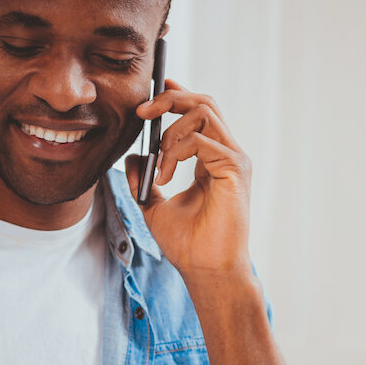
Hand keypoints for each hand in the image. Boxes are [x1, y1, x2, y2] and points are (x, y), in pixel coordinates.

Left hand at [126, 79, 253, 283]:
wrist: (206, 270)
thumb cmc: (188, 245)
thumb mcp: (153, 206)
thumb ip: (144, 178)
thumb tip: (131, 156)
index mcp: (213, 160)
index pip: (200, 113)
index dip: (177, 95)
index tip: (151, 94)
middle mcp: (227, 155)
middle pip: (204, 102)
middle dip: (170, 99)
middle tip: (142, 113)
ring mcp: (234, 160)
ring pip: (204, 112)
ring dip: (171, 131)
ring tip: (159, 166)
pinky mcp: (234, 169)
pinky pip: (201, 139)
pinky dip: (176, 151)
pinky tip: (166, 177)